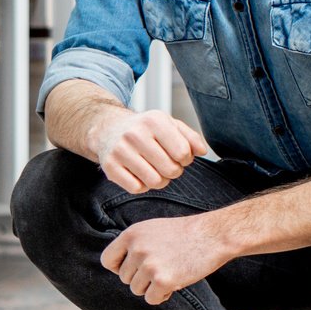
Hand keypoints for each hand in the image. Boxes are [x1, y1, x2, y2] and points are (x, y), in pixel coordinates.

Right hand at [94, 109, 209, 194]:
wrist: (108, 129)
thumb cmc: (144, 129)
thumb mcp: (168, 124)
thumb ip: (190, 137)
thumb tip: (202, 152)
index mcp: (154, 121)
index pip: (183, 152)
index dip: (186, 159)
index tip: (178, 155)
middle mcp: (135, 134)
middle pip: (170, 170)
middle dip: (173, 171)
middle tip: (166, 165)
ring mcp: (120, 151)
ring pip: (154, 182)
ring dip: (160, 181)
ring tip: (155, 170)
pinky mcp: (109, 166)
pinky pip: (136, 188)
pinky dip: (141, 185)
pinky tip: (139, 174)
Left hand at [101, 215, 231, 305]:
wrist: (213, 235)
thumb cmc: (184, 234)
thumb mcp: (152, 230)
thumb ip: (133, 245)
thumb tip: (118, 268)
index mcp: (131, 235)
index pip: (108, 260)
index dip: (119, 268)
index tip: (133, 269)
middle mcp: (136, 249)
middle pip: (125, 278)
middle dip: (141, 278)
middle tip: (162, 268)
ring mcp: (149, 265)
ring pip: (137, 290)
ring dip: (152, 287)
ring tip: (170, 272)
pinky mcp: (162, 280)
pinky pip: (151, 299)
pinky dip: (162, 295)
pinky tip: (176, 282)